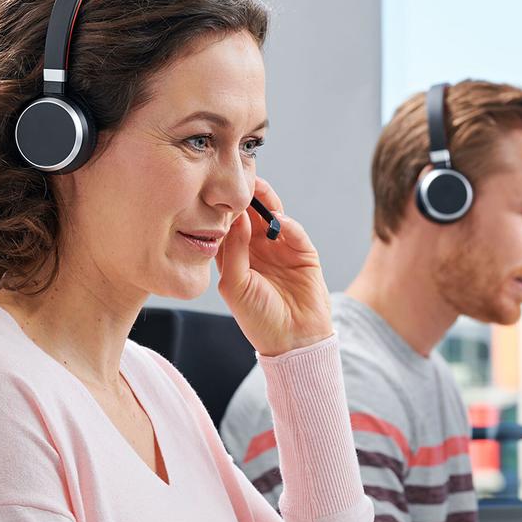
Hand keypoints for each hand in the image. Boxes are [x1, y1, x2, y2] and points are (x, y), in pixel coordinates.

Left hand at [215, 177, 332, 355]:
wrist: (293, 340)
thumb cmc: (258, 319)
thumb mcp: (235, 286)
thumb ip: (233, 251)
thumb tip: (235, 218)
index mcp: (237, 257)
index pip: (229, 225)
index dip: (225, 209)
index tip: (217, 191)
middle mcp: (258, 249)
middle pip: (252, 215)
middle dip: (246, 198)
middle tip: (240, 180)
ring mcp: (282, 249)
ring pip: (274, 217)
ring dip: (267, 202)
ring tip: (259, 189)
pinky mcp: (304, 254)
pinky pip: (296, 232)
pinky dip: (288, 224)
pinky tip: (279, 220)